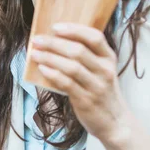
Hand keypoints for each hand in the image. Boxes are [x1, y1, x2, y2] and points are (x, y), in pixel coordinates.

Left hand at [30, 23, 132, 143]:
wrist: (115, 122)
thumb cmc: (101, 93)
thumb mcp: (100, 72)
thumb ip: (86, 58)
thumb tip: (55, 43)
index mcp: (109, 58)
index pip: (95, 37)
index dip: (74, 30)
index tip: (55, 27)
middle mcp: (105, 70)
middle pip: (78, 51)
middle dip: (54, 43)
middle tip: (37, 40)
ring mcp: (96, 86)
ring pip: (71, 66)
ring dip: (50, 58)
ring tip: (35, 53)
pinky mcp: (86, 100)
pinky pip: (67, 84)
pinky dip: (53, 74)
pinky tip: (42, 68)